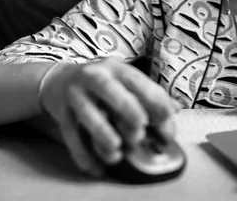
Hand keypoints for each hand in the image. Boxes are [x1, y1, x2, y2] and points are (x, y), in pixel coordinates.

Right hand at [40, 59, 178, 175]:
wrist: (60, 82)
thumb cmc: (102, 85)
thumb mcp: (124, 81)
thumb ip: (149, 94)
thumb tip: (176, 110)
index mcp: (114, 67)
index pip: (135, 78)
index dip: (152, 98)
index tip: (167, 119)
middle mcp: (93, 76)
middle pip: (108, 89)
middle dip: (126, 108)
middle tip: (140, 132)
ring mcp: (75, 95)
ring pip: (87, 114)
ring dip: (103, 135)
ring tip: (117, 153)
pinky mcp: (62, 114)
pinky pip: (71, 137)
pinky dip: (84, 155)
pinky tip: (98, 168)